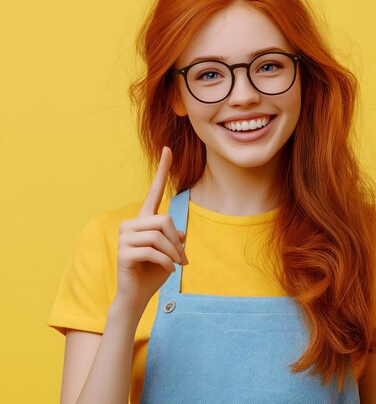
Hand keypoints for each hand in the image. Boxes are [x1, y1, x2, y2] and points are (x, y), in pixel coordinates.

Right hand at [113, 146, 188, 312]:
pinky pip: (154, 251)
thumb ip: (176, 238)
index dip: (162, 171)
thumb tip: (180, 234)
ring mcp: (125, 237)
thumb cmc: (154, 272)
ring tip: (175, 265)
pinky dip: (166, 263)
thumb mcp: (172, 253)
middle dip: (177, 242)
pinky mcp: (123, 252)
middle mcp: (132, 224)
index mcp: (144, 220)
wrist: (137, 295)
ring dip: (174, 254)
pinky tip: (166, 270)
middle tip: (182, 259)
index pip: (154, 192)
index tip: (167, 149)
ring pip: (160, 236)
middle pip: (165, 221)